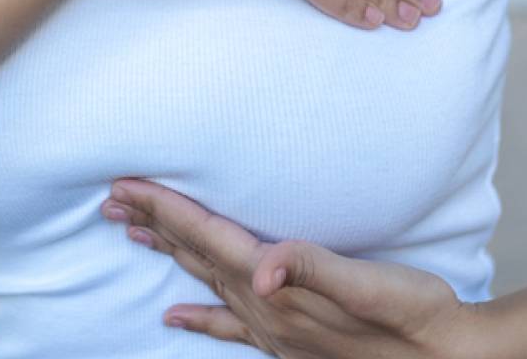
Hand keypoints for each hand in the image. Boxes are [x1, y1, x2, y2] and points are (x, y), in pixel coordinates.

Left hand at [102, 177, 482, 356]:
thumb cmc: (415, 316)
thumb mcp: (370, 285)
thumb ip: (313, 269)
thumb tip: (264, 269)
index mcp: (279, 291)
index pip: (208, 239)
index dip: (166, 209)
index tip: (125, 185)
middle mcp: (267, 313)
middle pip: (197, 257)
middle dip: (154, 225)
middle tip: (111, 201)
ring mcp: (276, 331)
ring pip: (207, 284)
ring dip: (171, 255)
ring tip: (133, 235)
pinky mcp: (290, 341)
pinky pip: (228, 325)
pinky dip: (199, 318)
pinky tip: (174, 319)